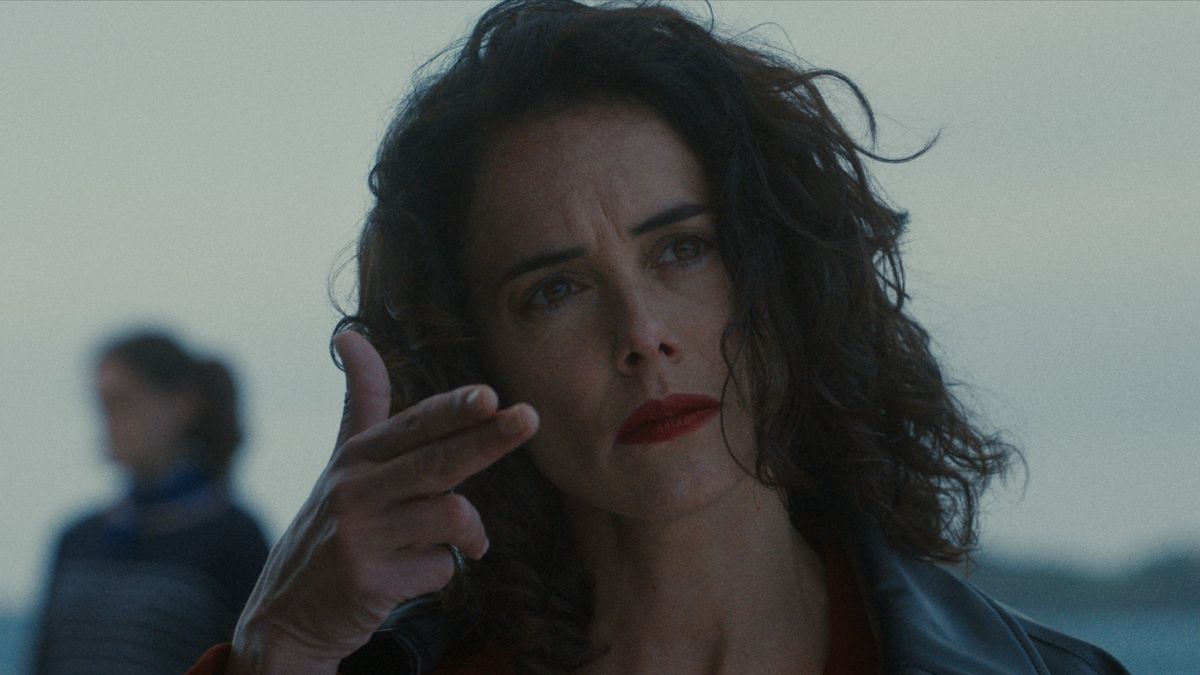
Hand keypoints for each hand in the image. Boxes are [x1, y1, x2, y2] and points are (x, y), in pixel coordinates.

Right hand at [228, 332, 537, 674]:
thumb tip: (348, 333)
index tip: (490, 396)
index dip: (453, 409)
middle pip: (437, 461)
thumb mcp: (343, 463)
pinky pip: (440, 568)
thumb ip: (362, 402)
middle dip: (488, 439)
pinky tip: (417, 575)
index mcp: (356, 456)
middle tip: (528, 419)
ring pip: (449, 515)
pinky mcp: (368, 580)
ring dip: (472, 533)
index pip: (414, 425)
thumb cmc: (333, 529)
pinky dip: (444, 572)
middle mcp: (354, 489)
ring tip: (470, 543)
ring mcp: (359, 535)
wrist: (286, 615)